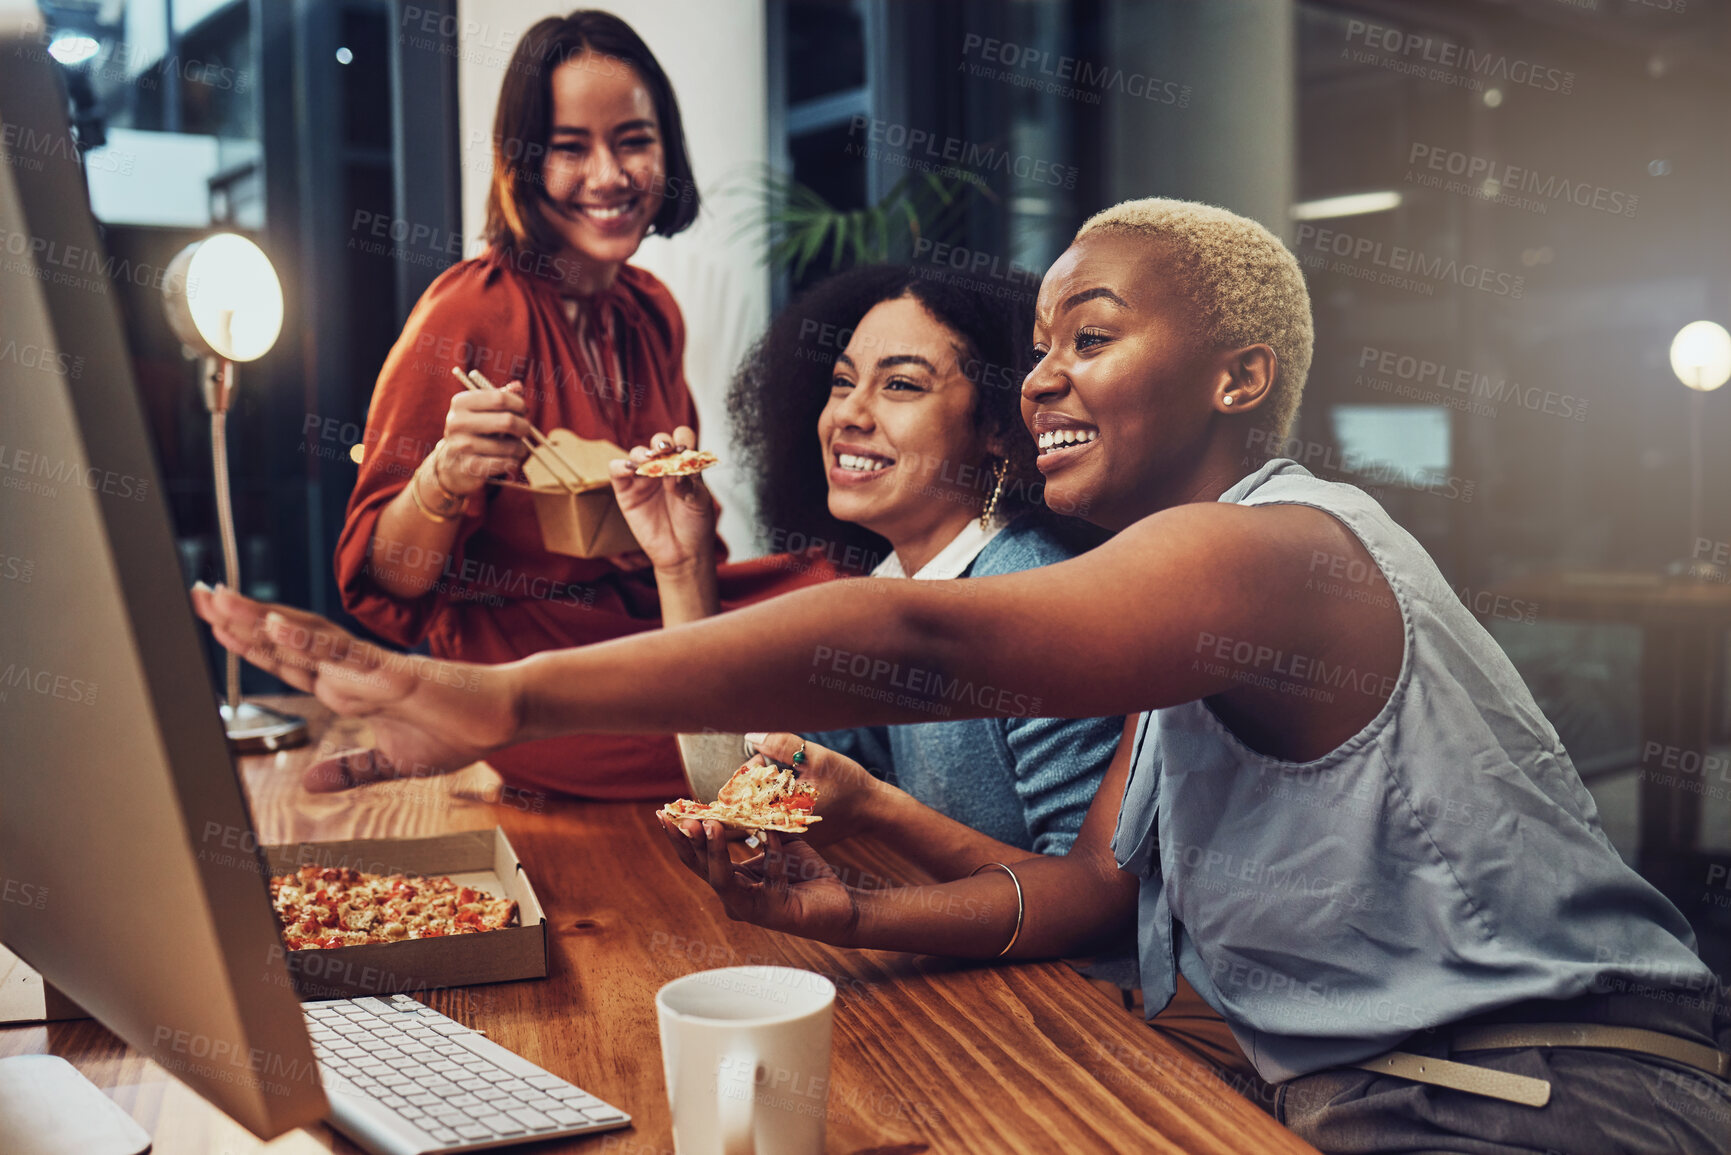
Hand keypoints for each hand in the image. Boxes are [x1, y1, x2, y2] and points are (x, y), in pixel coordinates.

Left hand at [189, 583, 520, 790]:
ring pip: (307, 641)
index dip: (250, 642)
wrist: (504, 718)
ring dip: (262, 622)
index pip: (289, 660)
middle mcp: (353, 670)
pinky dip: (310, 643)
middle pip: (286, 640)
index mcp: (350, 686)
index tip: (214, 621)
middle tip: (198, 593)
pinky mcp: (395, 673)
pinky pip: (346, 656)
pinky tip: (279, 626)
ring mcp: (371, 669)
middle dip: (240, 619)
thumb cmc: (458, 730)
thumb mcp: (393, 762)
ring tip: (222, 601)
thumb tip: (308, 783)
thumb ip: (351, 769)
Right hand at [435, 381, 532, 495]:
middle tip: (525, 430)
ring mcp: (461, 446)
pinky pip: (504, 463)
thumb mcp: (483, 410)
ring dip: (520, 448)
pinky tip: (510, 460)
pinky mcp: (468, 467)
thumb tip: (518, 386)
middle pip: (507, 421)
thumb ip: (501, 396)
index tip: (523, 410)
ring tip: (517, 448)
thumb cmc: (474, 431)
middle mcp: (457, 422)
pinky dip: (513, 462)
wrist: (452, 464)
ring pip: (509, 446)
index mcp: (460, 403)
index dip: (518, 404)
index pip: (500, 398)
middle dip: (523, 426)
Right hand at [608, 426, 717, 574]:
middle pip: (658, 441)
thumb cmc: (695, 525)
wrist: (683, 553)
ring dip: (643, 453)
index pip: (682, 438)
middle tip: (666, 452)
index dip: (683, 438)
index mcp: (685, 464)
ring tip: (650, 463)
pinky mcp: (626, 491)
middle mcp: (664, 467)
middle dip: (662, 443)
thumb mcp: (699, 501)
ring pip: (637, 452)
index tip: (685, 449)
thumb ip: (687, 483)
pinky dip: (621, 465)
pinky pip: (616, 470)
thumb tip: (672, 470)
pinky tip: (631, 469)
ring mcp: (644, 478)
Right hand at [656, 817, 858, 945]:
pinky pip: (768, 878)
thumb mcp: (778, 842)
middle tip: (680, 816)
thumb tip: (742, 800)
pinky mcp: (773, 912)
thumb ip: (758, 826)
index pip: (697, 857)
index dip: (679, 836)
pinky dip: (769, 853)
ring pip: (722, 879)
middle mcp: (734, 897)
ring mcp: (751, 908)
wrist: (840, 905)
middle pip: (701, 869)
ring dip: (715, 850)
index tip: (664, 812)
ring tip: (711, 824)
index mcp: (732, 879)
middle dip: (688, 841)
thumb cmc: (806, 874)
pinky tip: (769, 833)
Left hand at [744, 732, 886, 847]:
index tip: (763, 757)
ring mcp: (786, 837)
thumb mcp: (817, 757)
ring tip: (784, 778)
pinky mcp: (794, 837)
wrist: (873, 810)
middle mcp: (779, 830)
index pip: (744, 791)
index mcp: (780, 811)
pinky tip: (792, 790)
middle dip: (754, 781)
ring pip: (760, 811)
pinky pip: (774, 818)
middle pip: (748, 803)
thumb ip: (782, 745)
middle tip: (770, 765)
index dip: (749, 770)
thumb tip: (752, 735)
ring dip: (764, 792)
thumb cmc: (848, 782)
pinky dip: (776, 803)